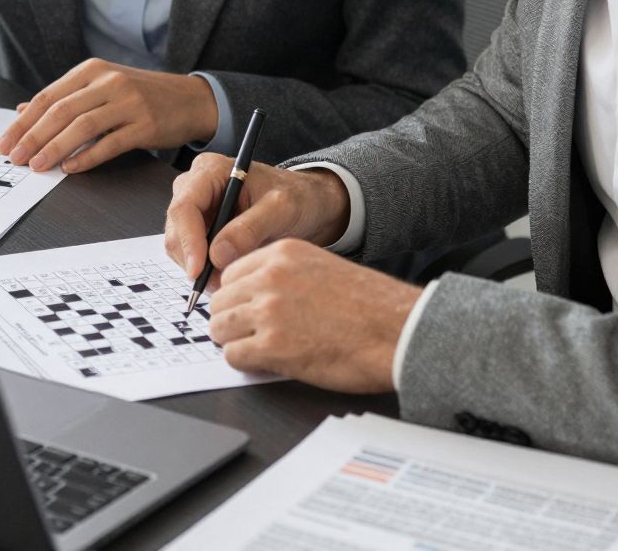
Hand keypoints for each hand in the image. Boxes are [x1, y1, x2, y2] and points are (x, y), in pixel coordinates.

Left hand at [0, 58, 218, 172]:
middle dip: (33, 137)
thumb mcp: (101, 88)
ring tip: (37, 165)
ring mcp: (129, 102)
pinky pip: (110, 143)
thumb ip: (64, 98)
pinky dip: (87, 157)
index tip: (6, 142)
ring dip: (55, 148)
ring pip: (82, 126)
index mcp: (93, 70)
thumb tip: (22, 112)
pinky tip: (70, 167)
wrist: (190, 99)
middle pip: (61, 111)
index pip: (49, 96)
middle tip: (16, 157)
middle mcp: (109, 82)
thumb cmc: (141, 95)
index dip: (23, 122)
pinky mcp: (146, 125)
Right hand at [164, 153, 350, 285]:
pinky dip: (205, 270)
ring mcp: (195, 209)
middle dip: (194, 261)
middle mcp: (195, 187)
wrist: (306, 203)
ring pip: (180, 246)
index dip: (188, 241)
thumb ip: (250, 229)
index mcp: (210, 171)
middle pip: (176, 230)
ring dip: (200, 269)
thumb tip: (217, 255)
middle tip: (220, 284)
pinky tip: (227, 274)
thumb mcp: (280, 209)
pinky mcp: (199, 229)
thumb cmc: (295, 197)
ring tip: (230, 279)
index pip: (184, 208)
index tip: (199, 270)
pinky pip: (190, 254)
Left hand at [205, 239, 418, 393]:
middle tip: (248, 335)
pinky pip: (233, 356)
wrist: (398, 332)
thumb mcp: (322, 269)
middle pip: (220, 301)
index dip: (236, 297)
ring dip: (234, 342)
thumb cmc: (371, 307)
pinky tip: (266, 363)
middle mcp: (271, 277)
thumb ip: (286, 276)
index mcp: (283, 253)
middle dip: (231, 321)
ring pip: (219, 328)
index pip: (231, 273)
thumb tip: (255, 296)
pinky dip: (246, 363)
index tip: (243, 311)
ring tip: (256, 350)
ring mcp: (268, 311)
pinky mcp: (272, 346)